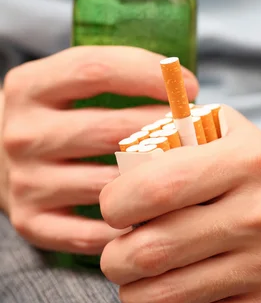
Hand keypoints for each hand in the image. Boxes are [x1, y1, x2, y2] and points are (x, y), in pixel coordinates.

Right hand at [2, 46, 197, 254]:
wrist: (5, 155)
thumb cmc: (64, 113)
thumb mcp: (73, 82)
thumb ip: (119, 74)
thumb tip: (186, 87)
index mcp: (30, 86)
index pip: (95, 70)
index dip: (150, 74)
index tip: (189, 86)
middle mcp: (21, 133)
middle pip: (108, 129)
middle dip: (164, 130)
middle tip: (199, 133)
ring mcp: (23, 181)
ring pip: (106, 184)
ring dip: (155, 181)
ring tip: (188, 172)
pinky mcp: (30, 222)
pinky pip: (93, 231)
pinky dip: (131, 225)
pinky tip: (159, 212)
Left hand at [100, 107, 260, 302]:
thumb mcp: (231, 130)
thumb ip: (176, 129)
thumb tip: (123, 153)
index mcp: (246, 161)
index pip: (157, 187)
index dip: (117, 202)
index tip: (114, 207)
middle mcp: (259, 213)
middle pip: (154, 248)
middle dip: (114, 255)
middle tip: (115, 249)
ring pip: (167, 294)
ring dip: (130, 291)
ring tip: (131, 276)